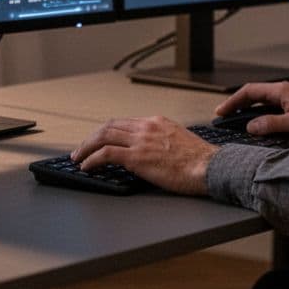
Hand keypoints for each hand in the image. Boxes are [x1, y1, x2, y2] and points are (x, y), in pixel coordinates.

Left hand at [71, 116, 217, 195]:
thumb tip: (151, 152)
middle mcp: (146, 127)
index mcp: (156, 122)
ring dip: (86, 147)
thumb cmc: (200, 161)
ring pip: (103, 137)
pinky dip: (92, 159)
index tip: (99, 140)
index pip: (124, 123)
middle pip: (109, 126)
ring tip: (78, 157)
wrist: (209, 167)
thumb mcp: (179, 141)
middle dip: (92, 138)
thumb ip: (161, 141)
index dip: (107, 132)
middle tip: (82, 148)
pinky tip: (86, 167)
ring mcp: (140, 141)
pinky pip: (106, 154)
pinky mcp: (137, 157)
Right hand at [216, 81, 288, 137]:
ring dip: (249, 108)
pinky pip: (272, 105)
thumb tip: (251, 127)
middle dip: (237, 104)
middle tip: (225, 116)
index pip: (249, 92)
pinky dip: (261, 111)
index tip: (221, 112)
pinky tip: (261, 121)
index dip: (233, 102)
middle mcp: (284, 90)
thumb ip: (270, 125)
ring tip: (238, 119)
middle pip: (254, 94)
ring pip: (263, 100)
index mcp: (281, 91)